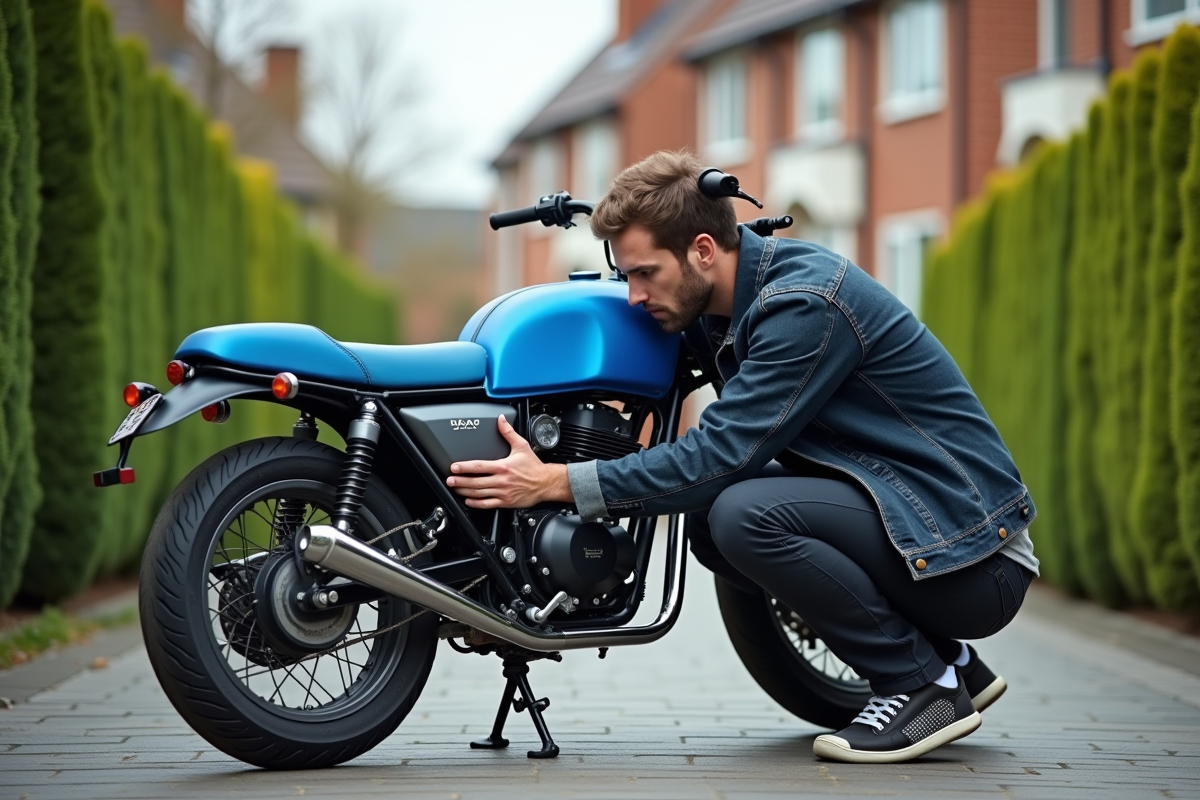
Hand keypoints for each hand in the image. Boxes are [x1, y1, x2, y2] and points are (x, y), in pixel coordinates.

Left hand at [447, 415, 571, 508]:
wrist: (546, 483)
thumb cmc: (534, 467)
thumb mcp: (521, 446)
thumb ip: (508, 432)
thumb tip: (501, 420)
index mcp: (503, 466)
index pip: (478, 466)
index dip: (464, 467)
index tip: (454, 467)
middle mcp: (501, 480)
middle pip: (475, 482)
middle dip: (460, 481)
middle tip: (449, 480)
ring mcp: (502, 492)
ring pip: (479, 493)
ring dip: (465, 492)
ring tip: (455, 489)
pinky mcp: (506, 502)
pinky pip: (488, 504)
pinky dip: (476, 503)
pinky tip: (469, 500)